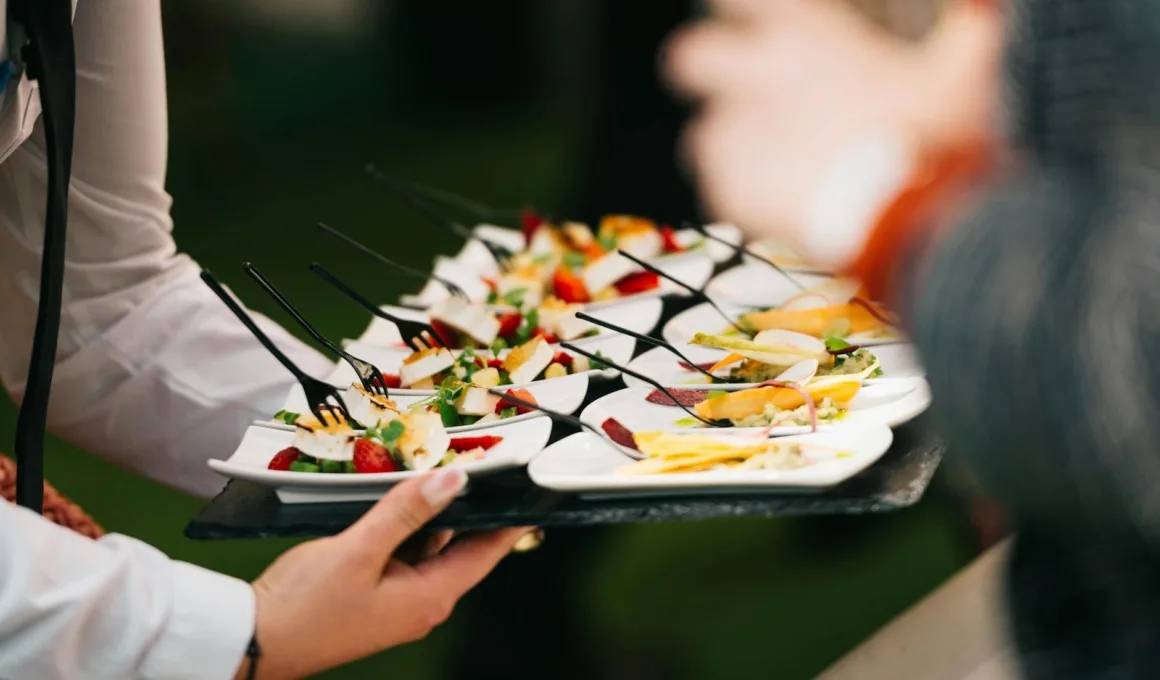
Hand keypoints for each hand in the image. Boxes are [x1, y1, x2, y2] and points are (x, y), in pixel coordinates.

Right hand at [237, 468, 528, 679]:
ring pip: (431, 547)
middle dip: (475, 508)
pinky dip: (408, 526)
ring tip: (447, 471)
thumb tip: (453, 480)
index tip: (534, 491)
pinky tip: (401, 498)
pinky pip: (404, 552)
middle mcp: (421, 601)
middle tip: (489, 467)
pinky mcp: (375, 593)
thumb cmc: (303, 607)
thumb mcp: (358, 550)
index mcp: (429, 597)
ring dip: (437, 514)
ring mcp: (397, 599)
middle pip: (463, 547)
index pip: (488, 552)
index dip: (512, 520)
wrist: (251, 643)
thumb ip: (406, 512)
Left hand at [665, 0, 1001, 266]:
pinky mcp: (728, 192)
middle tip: (739, 90)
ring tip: (776, 164)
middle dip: (705, 70)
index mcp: (805, 38)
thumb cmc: (935, 143)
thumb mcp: (967, 77)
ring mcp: (735, 138)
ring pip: (705, 131)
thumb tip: (983, 3)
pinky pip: (718, 186)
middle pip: (689, 57)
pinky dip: (741, 193)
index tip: (740, 16)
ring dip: (731, 143)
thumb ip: (971, 30)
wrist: (902, 225)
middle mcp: (755, 80)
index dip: (735, 6)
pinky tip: (779, 203)